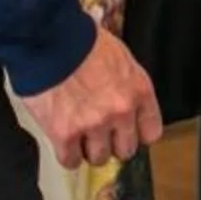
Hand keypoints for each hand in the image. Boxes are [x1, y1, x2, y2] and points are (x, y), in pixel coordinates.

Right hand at [18, 26, 162, 171]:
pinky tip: (64, 141)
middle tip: (99, 134)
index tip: (126, 132)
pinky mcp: (65, 134)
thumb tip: (126, 104)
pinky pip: (71, 160)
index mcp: (138, 90)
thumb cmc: (82, 41)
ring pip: (99, 158)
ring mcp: (93, 124)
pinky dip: (67, 154)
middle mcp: (121, 111)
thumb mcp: (120, 58)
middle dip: (112, 143)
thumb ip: (127, 85)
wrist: (49, 39)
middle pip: (125, 150)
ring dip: (88, 149)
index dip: (136, 134)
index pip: (151, 132)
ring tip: (79, 136)